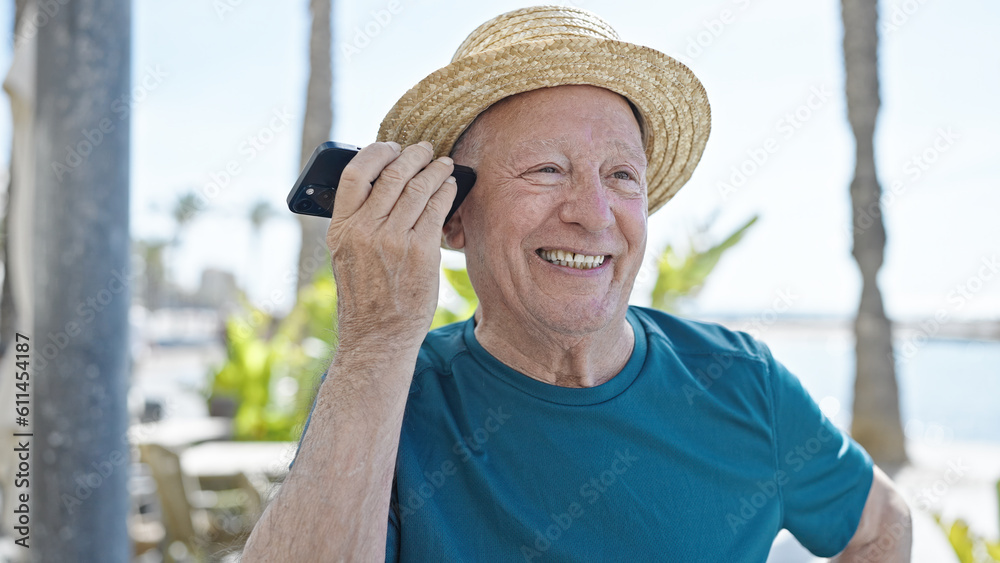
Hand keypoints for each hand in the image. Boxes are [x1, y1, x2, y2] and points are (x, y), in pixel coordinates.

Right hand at [326, 141, 456, 342]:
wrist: (376, 338)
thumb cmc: (364, 298)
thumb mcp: (346, 256)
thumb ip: (358, 224)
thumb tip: (381, 190)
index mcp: (341, 228)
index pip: (354, 174)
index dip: (376, 153)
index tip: (391, 148)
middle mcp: (364, 230)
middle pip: (392, 174)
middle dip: (413, 156)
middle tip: (425, 150)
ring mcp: (393, 240)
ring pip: (418, 187)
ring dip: (435, 170)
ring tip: (443, 164)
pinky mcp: (421, 252)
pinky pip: (436, 209)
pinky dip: (446, 192)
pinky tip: (451, 187)